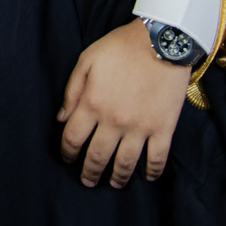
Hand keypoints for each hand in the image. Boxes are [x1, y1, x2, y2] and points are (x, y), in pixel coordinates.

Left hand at [57, 19, 191, 187]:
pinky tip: (146, 176)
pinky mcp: (164, 128)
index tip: (68, 158)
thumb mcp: (87, 60)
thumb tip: (61, 118)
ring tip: (113, 184)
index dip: (67, 152)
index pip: (73, 138)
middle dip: (89, 172)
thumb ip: (72, 90)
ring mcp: (140, 126)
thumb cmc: (121, 47)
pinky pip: (157, 158)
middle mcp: (114, 120)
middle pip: (97, 156)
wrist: (162, 41)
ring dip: (117, 177)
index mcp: (92, 103)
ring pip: (125, 163)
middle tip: (87, 181)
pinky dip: (152, 171)